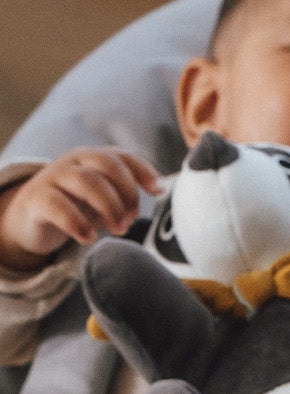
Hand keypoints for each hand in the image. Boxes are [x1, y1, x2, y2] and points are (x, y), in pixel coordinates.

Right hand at [0, 148, 159, 272]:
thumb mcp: (100, 199)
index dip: (143, 170)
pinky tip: (89, 238)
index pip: (122, 156)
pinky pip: (59, 206)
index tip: (158, 191)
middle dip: (127, 191)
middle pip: (107, 163)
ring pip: (87, 181)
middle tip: (132, 218)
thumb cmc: (73, 206)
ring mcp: (54, 177)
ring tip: (119, 229)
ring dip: (110, 207)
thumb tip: (146, 205)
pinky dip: (78, 223)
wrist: (28, 217)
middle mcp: (74, 162)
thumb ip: (123, 199)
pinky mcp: (37, 198)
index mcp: (93, 159)